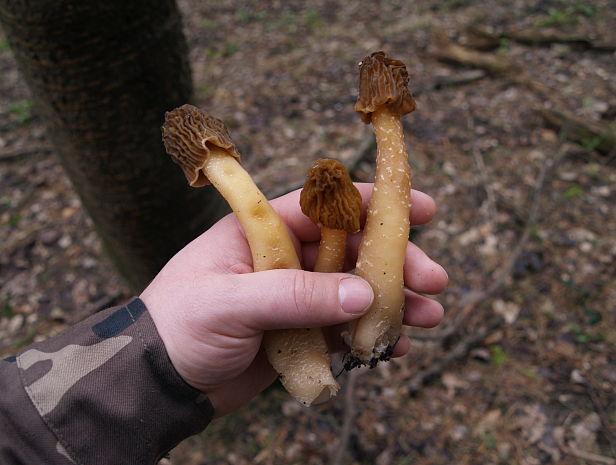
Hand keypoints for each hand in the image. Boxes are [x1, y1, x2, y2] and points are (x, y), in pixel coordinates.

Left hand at [141, 184, 447, 416]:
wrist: (157, 383)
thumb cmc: (179, 327)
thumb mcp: (232, 303)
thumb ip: (295, 295)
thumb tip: (362, 294)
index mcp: (261, 233)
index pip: (326, 208)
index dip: (373, 204)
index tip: (421, 208)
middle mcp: (283, 260)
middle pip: (351, 251)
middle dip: (394, 262)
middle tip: (433, 279)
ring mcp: (294, 299)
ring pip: (354, 292)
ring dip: (392, 301)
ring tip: (429, 316)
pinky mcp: (299, 335)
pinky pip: (344, 330)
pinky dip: (370, 336)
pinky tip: (396, 345)